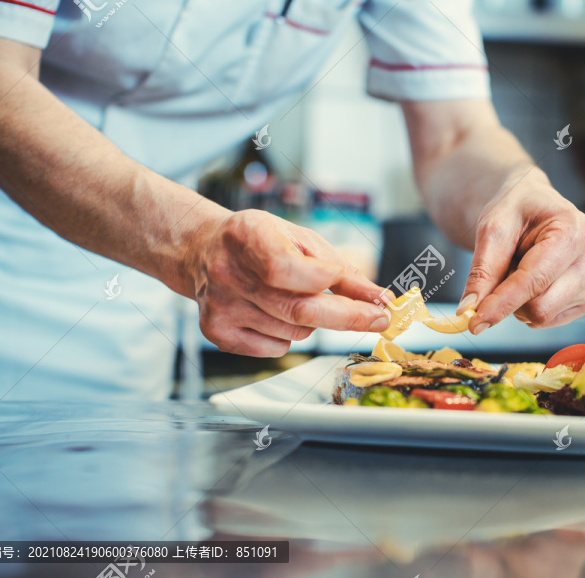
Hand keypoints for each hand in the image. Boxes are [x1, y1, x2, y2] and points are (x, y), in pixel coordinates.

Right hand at [190, 209, 389, 356]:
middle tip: (379, 318)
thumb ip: (342, 271)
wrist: (204, 250)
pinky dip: (289, 336)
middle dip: (348, 317)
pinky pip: (276, 348)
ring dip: (313, 321)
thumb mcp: (302, 240)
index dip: (325, 280)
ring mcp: (221, 306)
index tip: (358, 287)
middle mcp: (228, 273)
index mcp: (248, 236)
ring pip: (294, 332)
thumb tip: (380, 298)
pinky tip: (274, 313)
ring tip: (296, 297)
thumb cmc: (261, 241)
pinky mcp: (217, 332)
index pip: (285, 268)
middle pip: (297, 310)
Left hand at [458, 171, 584, 332]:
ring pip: (544, 317)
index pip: (534, 280)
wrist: (534, 206)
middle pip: (540, 307)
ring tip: (522, 270)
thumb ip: (482, 270)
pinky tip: (536, 282)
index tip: (474, 322)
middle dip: (510, 299)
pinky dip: (532, 306)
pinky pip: (550, 321)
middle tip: (503, 271)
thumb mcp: (492, 229)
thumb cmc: (516, 211)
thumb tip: (469, 310)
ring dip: (520, 302)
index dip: (501, 303)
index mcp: (573, 231)